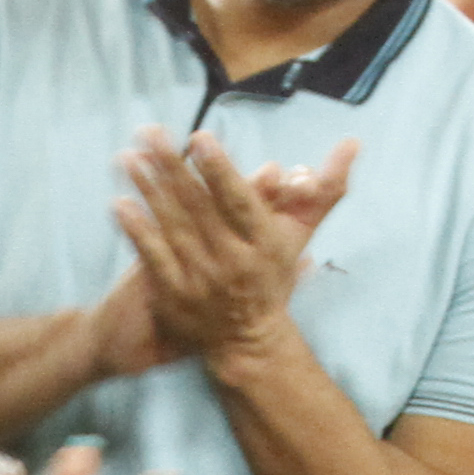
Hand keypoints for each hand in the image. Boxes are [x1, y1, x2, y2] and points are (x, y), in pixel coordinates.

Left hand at [115, 129, 346, 373]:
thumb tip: (353, 144)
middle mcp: (232, 262)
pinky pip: (153, 258)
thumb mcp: (299, 235)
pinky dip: (137, 231)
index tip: (200, 138)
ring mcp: (201, 280)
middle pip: (199, 208)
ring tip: (129, 157)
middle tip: (150, 133)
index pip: (240, 202)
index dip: (219, 170)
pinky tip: (120, 203)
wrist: (248, 341)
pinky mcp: (174, 295)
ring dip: (148, 190)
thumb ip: (324, 189)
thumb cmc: (273, 277)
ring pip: (172, 228)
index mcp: (263, 243)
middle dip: (172, 167)